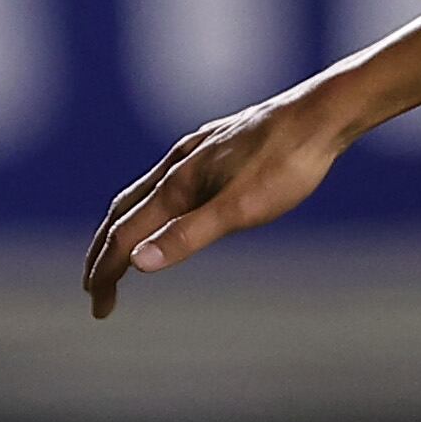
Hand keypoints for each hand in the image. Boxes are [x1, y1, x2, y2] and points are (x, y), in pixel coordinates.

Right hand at [81, 89, 356, 316]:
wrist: (324, 113)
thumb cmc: (288, 163)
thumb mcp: (241, 209)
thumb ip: (188, 236)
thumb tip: (136, 264)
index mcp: (178, 184)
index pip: (126, 236)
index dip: (108, 273)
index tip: (100, 308)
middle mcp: (178, 165)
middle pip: (123, 213)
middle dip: (104, 253)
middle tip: (96, 289)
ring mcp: (196, 152)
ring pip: (144, 194)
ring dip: (124, 227)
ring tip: (121, 254)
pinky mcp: (216, 145)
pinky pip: (168, 180)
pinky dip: (152, 206)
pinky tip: (173, 207)